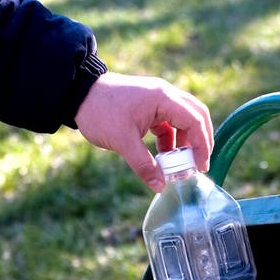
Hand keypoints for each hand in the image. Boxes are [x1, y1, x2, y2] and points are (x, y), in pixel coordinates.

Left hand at [74, 73, 213, 190]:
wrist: (78, 93)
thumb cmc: (100, 112)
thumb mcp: (122, 141)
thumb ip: (144, 165)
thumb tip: (160, 186)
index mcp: (162, 98)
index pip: (195, 120)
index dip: (202, 145)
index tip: (200, 166)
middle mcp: (164, 95)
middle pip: (196, 116)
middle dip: (200, 141)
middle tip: (199, 165)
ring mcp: (157, 100)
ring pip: (183, 121)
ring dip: (184, 143)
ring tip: (179, 166)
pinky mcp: (149, 107)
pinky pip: (169, 124)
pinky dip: (171, 141)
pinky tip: (164, 157)